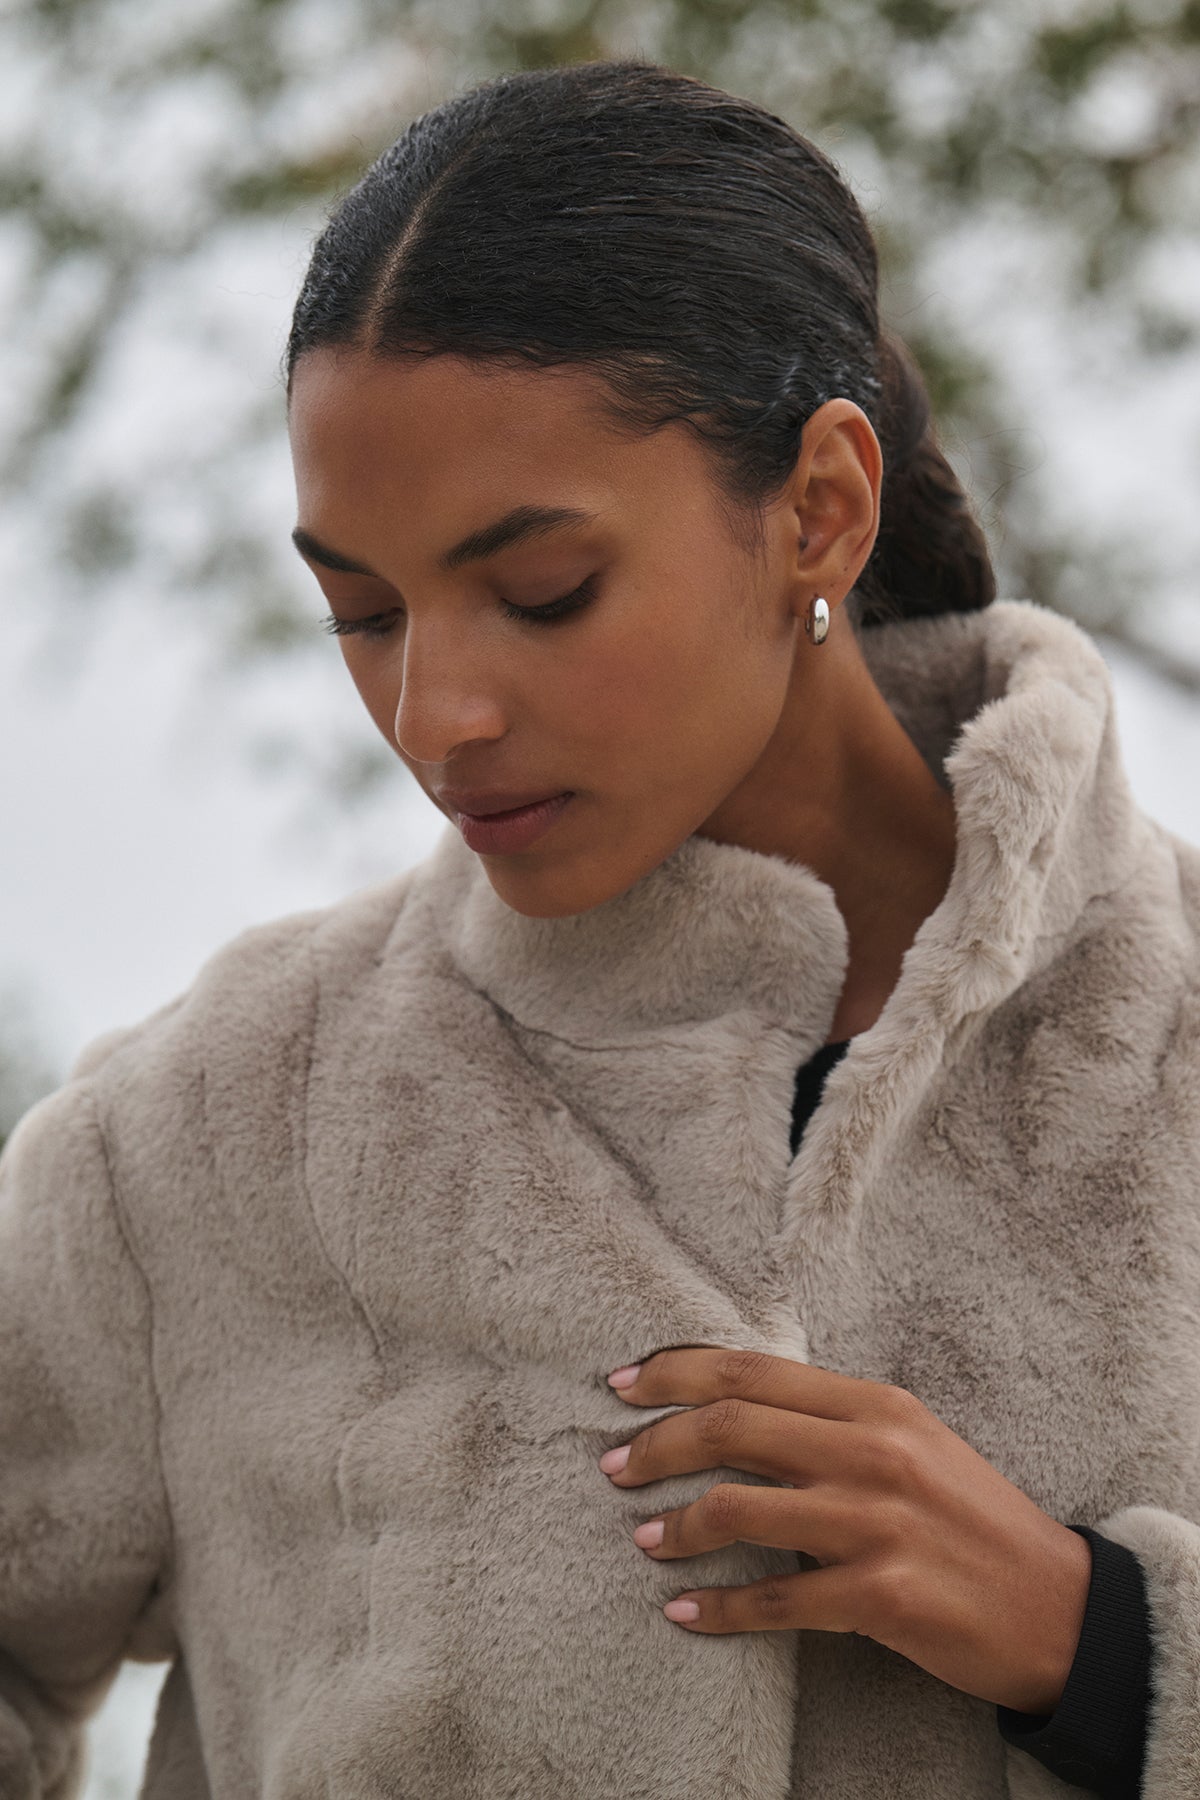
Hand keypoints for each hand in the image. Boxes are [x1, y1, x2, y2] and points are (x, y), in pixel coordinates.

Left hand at [600, 1347, 1092, 1716]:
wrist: (1058, 1607)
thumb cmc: (971, 1519)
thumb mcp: (911, 1443)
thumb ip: (832, 1421)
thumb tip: (734, 1408)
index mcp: (877, 1404)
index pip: (751, 1371)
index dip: (674, 1371)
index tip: (621, 1385)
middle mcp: (873, 1452)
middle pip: (731, 1427)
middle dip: (655, 1443)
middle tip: (610, 1464)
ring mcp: (878, 1524)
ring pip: (739, 1508)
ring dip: (674, 1525)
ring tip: (642, 1538)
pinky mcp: (882, 1596)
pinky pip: (774, 1600)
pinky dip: (716, 1607)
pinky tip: (682, 1611)